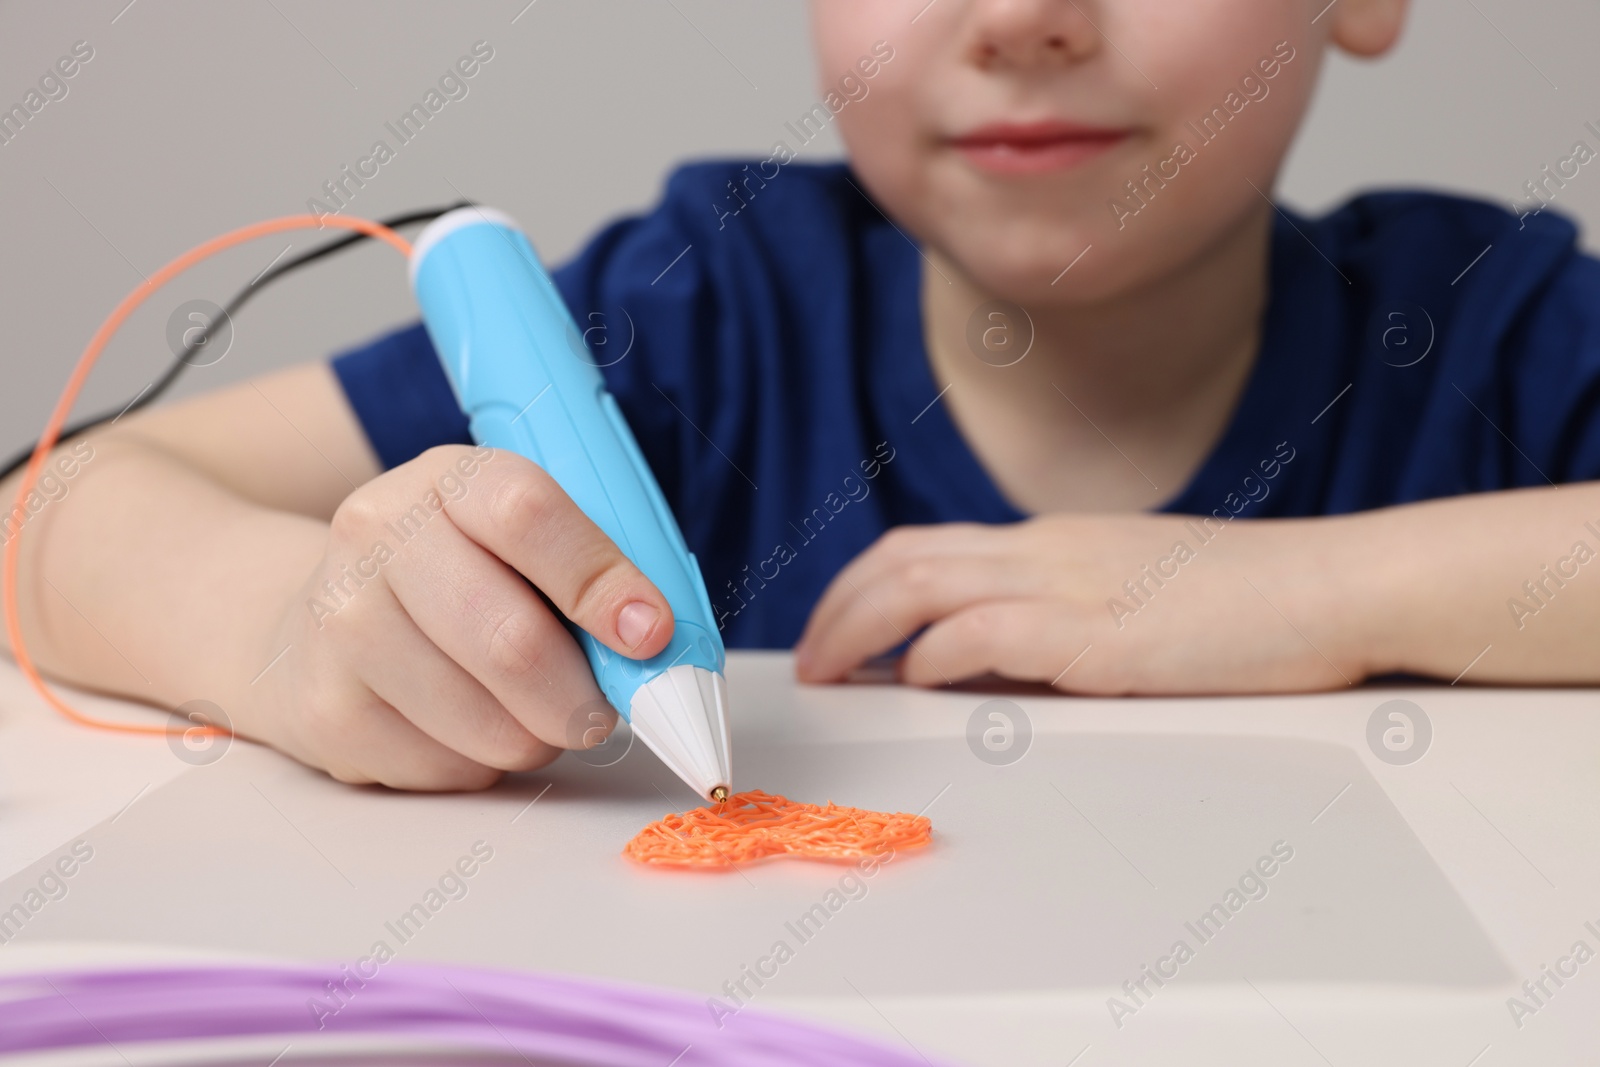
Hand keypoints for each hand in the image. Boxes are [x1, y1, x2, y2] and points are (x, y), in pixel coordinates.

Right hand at [234, 445, 672, 788]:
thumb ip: (591, 574)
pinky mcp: (325, 711)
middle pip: (510, 640)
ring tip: (530, 710)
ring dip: (538, 736)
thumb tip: (660, 646)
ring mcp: (339, 626)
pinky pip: (447, 770)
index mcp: (446, 479)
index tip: (652, 633)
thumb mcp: (521, 540)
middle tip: (604, 710)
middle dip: (583, 696)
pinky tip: (466, 725)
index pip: (528, 516)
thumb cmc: (462, 576)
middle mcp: (376, 538)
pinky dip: (484, 764)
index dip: (601, 581)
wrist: (322, 618)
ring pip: (487, 723)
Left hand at [793, 514, 1376, 694]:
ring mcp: (1070, 584)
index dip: (861, 589)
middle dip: (836, 609)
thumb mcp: (1133, 592)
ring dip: (860, 631)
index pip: (925, 548)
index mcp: (1052, 542)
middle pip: (901, 559)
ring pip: (922, 585)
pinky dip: (936, 654)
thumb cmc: (1247, 601)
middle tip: (808, 661)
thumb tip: (985, 658)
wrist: (1334, 586)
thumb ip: (1059, 614)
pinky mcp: (1100, 632)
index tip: (835, 633)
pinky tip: (919, 680)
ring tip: (830, 675)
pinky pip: (987, 631)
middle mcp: (1046, 550)